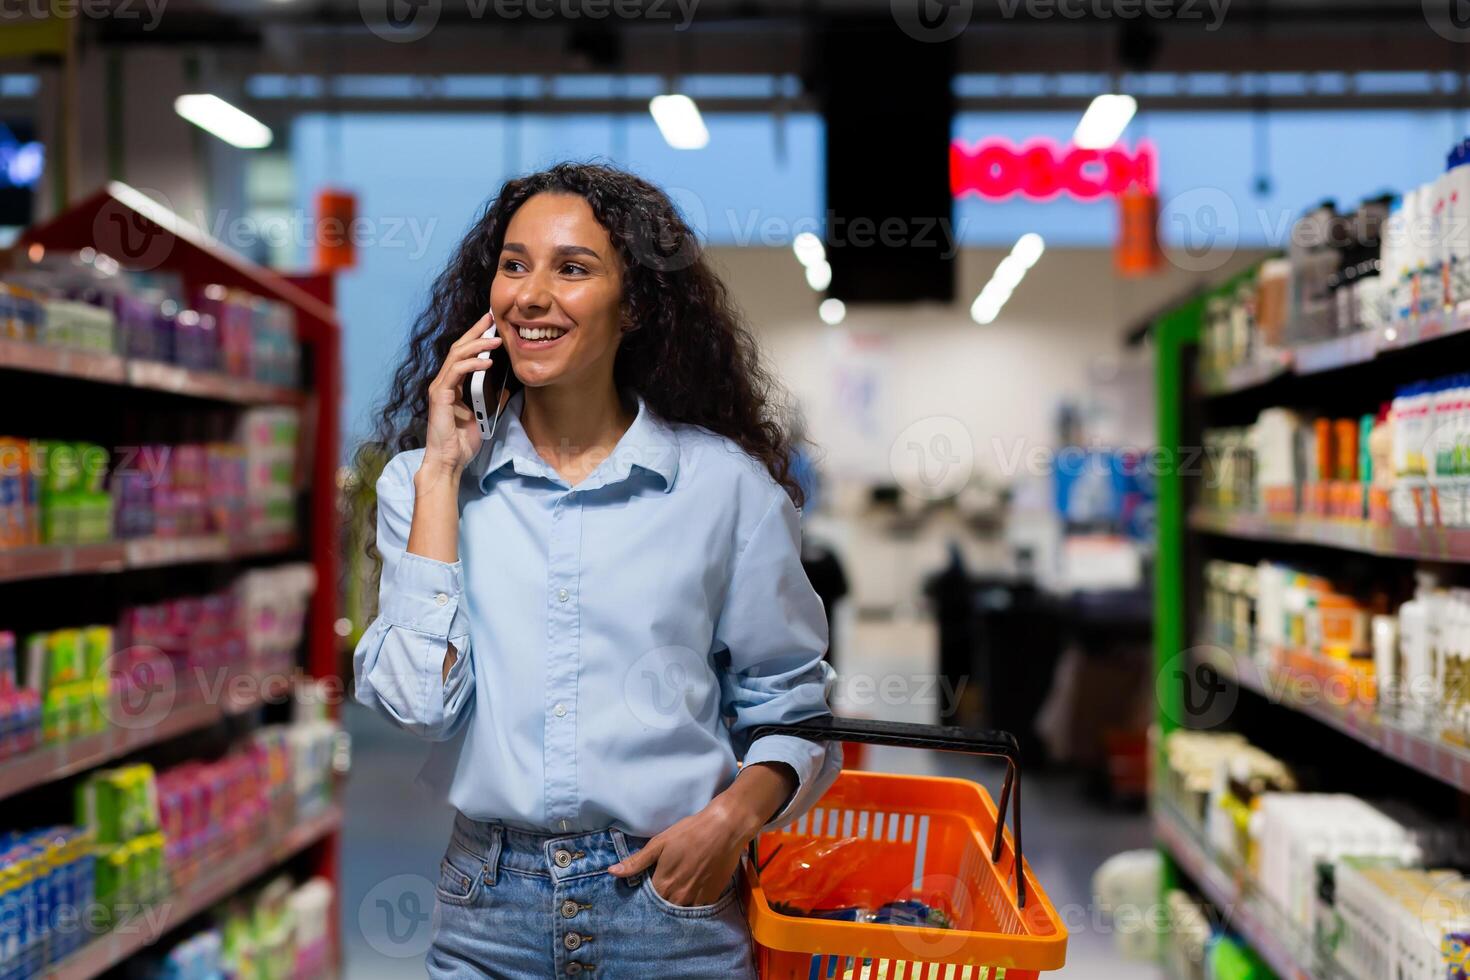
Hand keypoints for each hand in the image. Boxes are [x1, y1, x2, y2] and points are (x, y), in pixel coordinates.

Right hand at [422, 311, 508, 476]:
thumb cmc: (461, 442)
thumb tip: (508, 389)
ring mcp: (440, 387)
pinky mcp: (440, 396)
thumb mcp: (484, 417)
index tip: (492, 325)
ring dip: (478, 345)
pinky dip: (473, 365)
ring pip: (457, 356)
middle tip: (492, 318)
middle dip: (476, 331)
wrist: (449, 460)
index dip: (477, 337)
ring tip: (496, 339)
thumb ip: (492, 401)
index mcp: (453, 385)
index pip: (464, 354)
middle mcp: (444, 382)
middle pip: (459, 348)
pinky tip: (488, 362)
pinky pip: (457, 373)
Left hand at [607, 801, 747, 906]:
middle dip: (661, 901)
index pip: (647, 900)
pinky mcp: (713, 897)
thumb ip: (636, 862)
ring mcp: (697, 899)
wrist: (724, 829)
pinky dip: (694, 902)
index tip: (648, 887)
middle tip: (664, 886)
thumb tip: (611, 872)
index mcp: (663, 884)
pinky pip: (699, 908)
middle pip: (664, 907)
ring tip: (678, 890)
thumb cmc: (689, 832)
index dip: (646, 895)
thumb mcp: (659, 843)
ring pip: (682, 910)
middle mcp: (679, 897)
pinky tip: (694, 889)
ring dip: (678, 904)